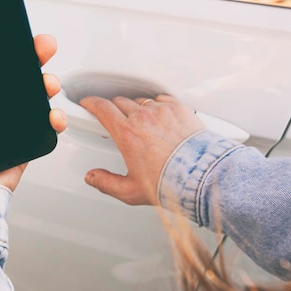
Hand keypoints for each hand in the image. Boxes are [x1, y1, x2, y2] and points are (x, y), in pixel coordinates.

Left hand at [0, 34, 65, 190]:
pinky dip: (53, 118)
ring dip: (45, 85)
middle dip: (32, 59)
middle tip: (43, 48)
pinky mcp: (20, 145)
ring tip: (48, 83)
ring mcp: (3, 128)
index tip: (13, 36)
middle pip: (12, 77)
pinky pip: (41, 126)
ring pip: (31, 98)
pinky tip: (53, 114)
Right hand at [80, 95, 203, 204]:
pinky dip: (157, 106)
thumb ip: (106, 183)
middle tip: (116, 120)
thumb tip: (92, 178)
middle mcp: (143, 118)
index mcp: (127, 134)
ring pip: (141, 101)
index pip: (102, 108)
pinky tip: (159, 118)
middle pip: (119, 102)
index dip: (91, 104)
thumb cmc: (170, 182)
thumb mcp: (131, 190)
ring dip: (136, 108)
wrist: (202, 176)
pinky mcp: (179, 109)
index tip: (88, 104)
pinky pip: (162, 100)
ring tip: (141, 123)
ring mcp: (162, 111)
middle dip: (113, 109)